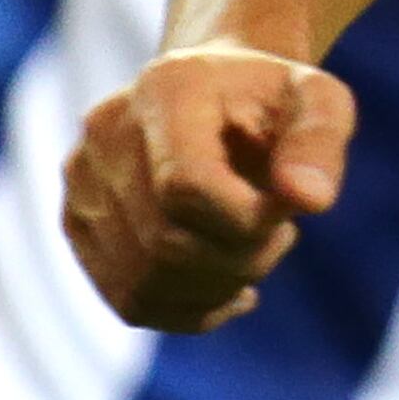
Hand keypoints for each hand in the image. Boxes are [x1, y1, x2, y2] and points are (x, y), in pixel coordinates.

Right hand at [61, 45, 353, 332]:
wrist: (219, 94)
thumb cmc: (276, 103)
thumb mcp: (320, 102)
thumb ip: (321, 142)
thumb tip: (310, 199)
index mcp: (168, 88)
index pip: (184, 185)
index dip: (245, 222)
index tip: (287, 217)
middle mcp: (106, 132)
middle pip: (164, 243)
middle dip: (241, 259)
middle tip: (280, 235)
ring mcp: (82, 180)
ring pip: (145, 283)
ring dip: (218, 288)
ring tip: (252, 249)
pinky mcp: (78, 222)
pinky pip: (130, 300)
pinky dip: (190, 311)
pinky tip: (231, 289)